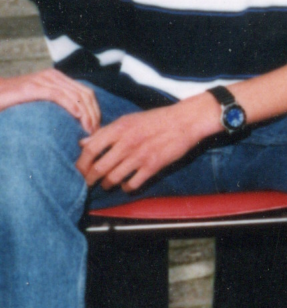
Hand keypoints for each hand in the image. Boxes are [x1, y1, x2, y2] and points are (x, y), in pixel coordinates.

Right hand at [0, 68, 99, 132]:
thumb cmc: (14, 101)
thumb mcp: (40, 101)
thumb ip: (56, 105)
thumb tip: (77, 120)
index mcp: (58, 78)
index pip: (86, 93)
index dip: (96, 110)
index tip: (97, 128)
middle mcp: (53, 76)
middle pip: (85, 94)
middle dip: (94, 114)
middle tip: (96, 132)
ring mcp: (43, 80)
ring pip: (75, 95)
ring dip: (86, 113)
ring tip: (89, 130)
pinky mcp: (32, 87)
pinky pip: (58, 95)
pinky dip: (71, 106)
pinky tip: (77, 116)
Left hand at [77, 98, 218, 190]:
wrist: (185, 121)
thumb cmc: (156, 119)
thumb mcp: (128, 120)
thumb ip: (105, 132)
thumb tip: (82, 143)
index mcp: (118, 129)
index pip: (90, 149)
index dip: (81, 163)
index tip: (80, 170)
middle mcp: (126, 143)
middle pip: (98, 168)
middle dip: (90, 179)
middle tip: (88, 183)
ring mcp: (140, 156)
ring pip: (113, 178)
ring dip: (107, 185)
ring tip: (107, 184)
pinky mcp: (153, 166)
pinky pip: (132, 184)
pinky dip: (126, 188)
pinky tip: (127, 185)